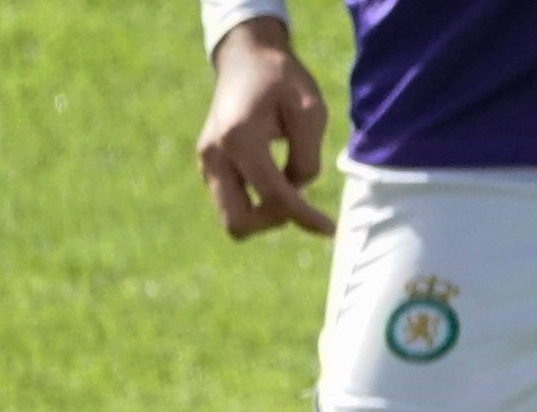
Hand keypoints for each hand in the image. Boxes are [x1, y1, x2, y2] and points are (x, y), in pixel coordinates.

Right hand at [197, 18, 335, 238]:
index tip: (330, 227)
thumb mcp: (310, 112)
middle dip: (274, 221)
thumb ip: (307, 158)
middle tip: (299, 202)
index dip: (305, 218)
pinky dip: (255, 205)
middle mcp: (214, 153)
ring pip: (231, 219)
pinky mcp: (208, 164)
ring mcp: (206, 160)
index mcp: (239, 138)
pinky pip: (232, 204)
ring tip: (288, 190)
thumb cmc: (282, 80)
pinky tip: (275, 182)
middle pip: (238, 223)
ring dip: (264, 216)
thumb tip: (296, 192)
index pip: (274, 198)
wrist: (247, 58)